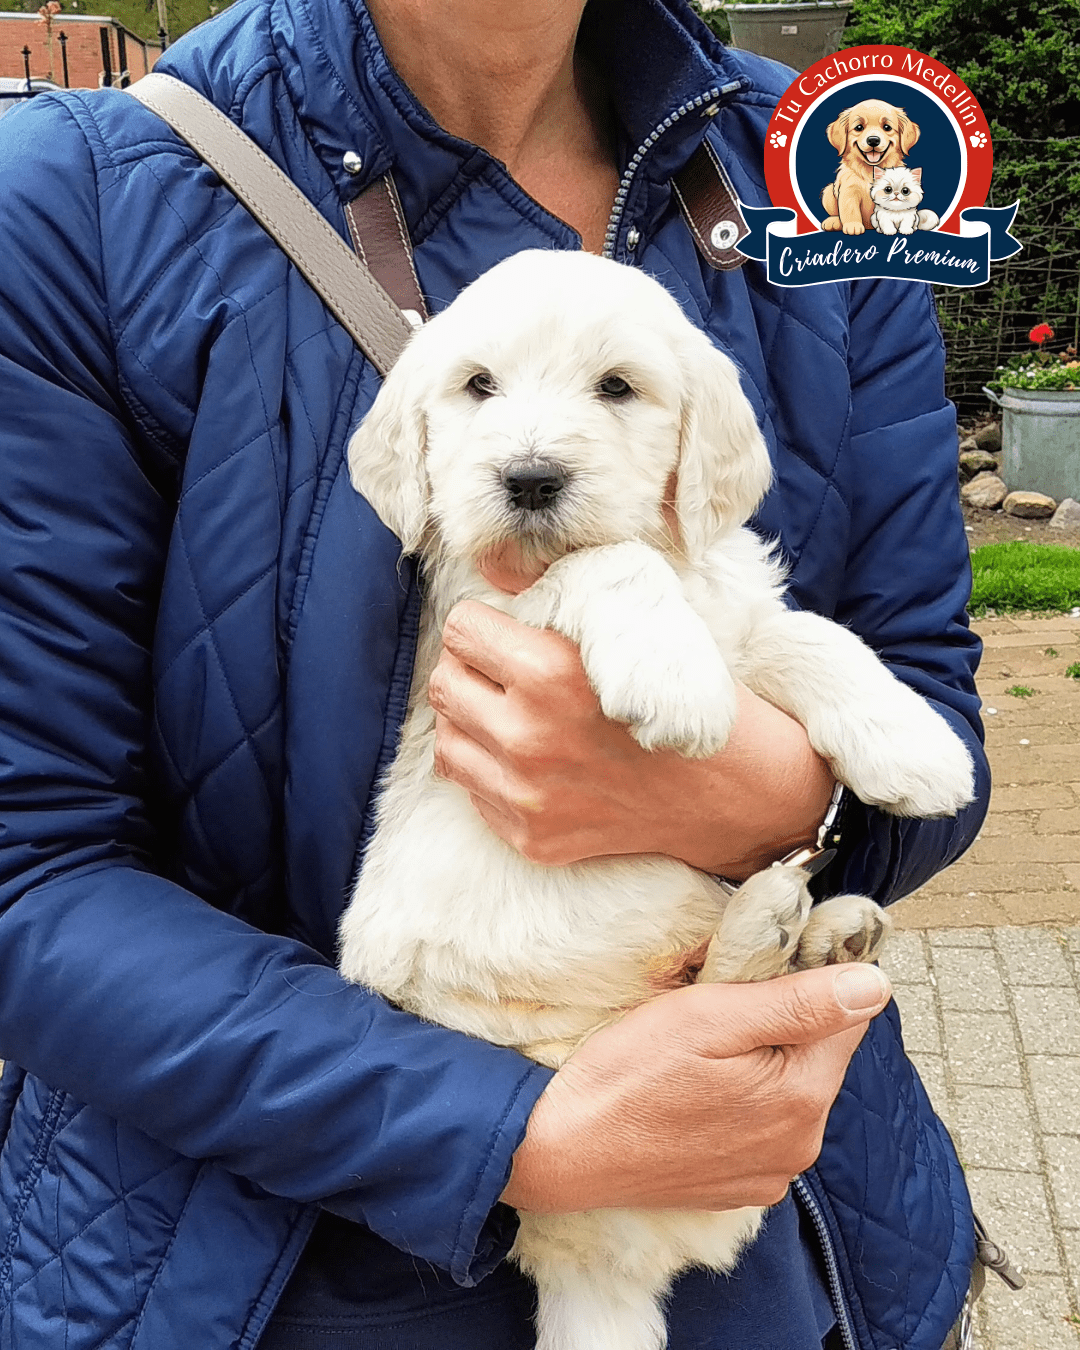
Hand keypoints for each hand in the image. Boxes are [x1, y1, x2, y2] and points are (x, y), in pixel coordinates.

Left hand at [429, 600, 834, 875]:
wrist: (729, 789)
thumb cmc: (682, 693)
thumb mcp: (629, 625)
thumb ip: (554, 596)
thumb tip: (491, 567)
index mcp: (549, 673)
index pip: (460, 630)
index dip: (483, 624)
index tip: (503, 631)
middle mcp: (527, 736)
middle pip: (445, 684)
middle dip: (472, 670)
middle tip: (504, 672)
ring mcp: (526, 795)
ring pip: (448, 742)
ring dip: (473, 723)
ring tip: (513, 716)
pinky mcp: (531, 836)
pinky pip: (473, 792)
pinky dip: (492, 772)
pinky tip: (534, 760)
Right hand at [502, 963, 890, 1212]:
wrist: (562, 1149)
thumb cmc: (627, 1074)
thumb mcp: (709, 1017)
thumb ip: (797, 1003)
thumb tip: (875, 985)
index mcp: (802, 1098)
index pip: (846, 1017)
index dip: (810, 980)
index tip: (761, 968)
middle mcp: (800, 1145)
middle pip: (818, 1055)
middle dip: (781, 1023)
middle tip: (716, 1007)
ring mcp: (770, 1172)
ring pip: (790, 1090)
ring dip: (762, 1061)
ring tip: (700, 1051)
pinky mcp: (740, 1187)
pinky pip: (764, 1126)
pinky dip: (742, 1100)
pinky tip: (695, 1090)